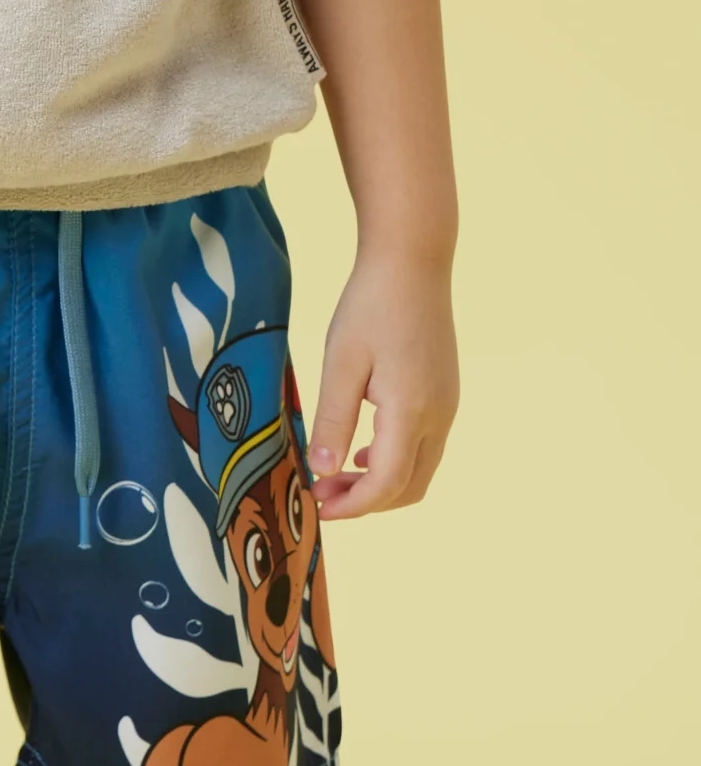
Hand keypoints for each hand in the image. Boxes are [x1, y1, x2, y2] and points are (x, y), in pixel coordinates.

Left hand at [307, 252, 458, 519]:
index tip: (317, 504)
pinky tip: (362, 452)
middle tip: (322, 492)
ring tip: (335, 474)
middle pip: (408, 489)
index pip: (386, 484)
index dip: (351, 505)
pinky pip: (424, 450)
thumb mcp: (339, 363)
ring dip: (380, 486)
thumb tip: (321, 470)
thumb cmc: (371, 305)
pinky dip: (394, 464)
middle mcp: (438, 415)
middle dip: (365, 503)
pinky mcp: (445, 397)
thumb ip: (332, 421)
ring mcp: (447, 407)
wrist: (414, 260)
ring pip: (419, 474)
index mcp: (411, 410)